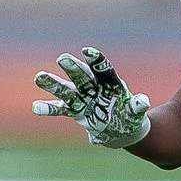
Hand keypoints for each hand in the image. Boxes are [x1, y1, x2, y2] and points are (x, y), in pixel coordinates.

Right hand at [30, 47, 150, 147]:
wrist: (121, 130)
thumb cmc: (130, 117)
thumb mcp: (136, 113)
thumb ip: (138, 106)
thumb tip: (144, 101)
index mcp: (110, 84)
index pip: (103, 69)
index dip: (96, 61)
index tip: (87, 51)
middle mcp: (93, 87)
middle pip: (82, 76)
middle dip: (73, 68)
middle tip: (62, 58)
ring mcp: (82, 98)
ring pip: (67, 90)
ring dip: (53, 84)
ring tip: (39, 77)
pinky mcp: (75, 111)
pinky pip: (60, 109)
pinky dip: (48, 108)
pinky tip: (36, 107)